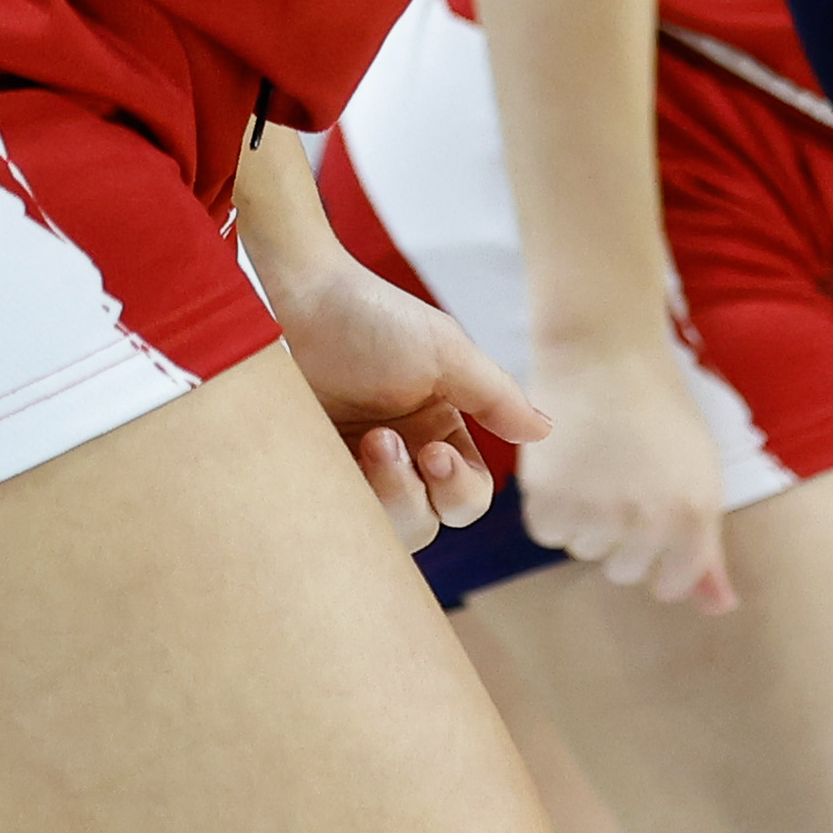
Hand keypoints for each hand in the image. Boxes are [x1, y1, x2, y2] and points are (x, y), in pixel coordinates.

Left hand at [271, 249, 544, 549]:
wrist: (287, 300)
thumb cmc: (368, 316)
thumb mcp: (444, 350)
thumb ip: (496, 395)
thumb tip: (545, 432)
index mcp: (437, 432)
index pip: (467, 499)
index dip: (458, 490)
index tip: (434, 450)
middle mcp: (398, 459)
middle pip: (426, 525)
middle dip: (410, 494)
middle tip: (383, 440)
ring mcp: (350, 470)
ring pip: (380, 532)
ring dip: (379, 495)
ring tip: (363, 442)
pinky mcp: (309, 476)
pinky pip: (331, 522)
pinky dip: (337, 503)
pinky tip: (327, 457)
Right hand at [518, 328, 734, 609]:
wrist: (602, 348)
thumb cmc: (658, 406)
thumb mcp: (699, 473)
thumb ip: (706, 549)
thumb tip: (719, 608)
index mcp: (694, 518)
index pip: (671, 584)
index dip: (659, 550)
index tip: (651, 512)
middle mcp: (647, 524)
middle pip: (624, 570)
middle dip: (622, 532)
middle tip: (622, 472)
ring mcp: (596, 515)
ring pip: (584, 550)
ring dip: (585, 517)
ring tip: (594, 459)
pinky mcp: (549, 501)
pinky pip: (549, 531)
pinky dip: (552, 504)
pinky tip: (567, 460)